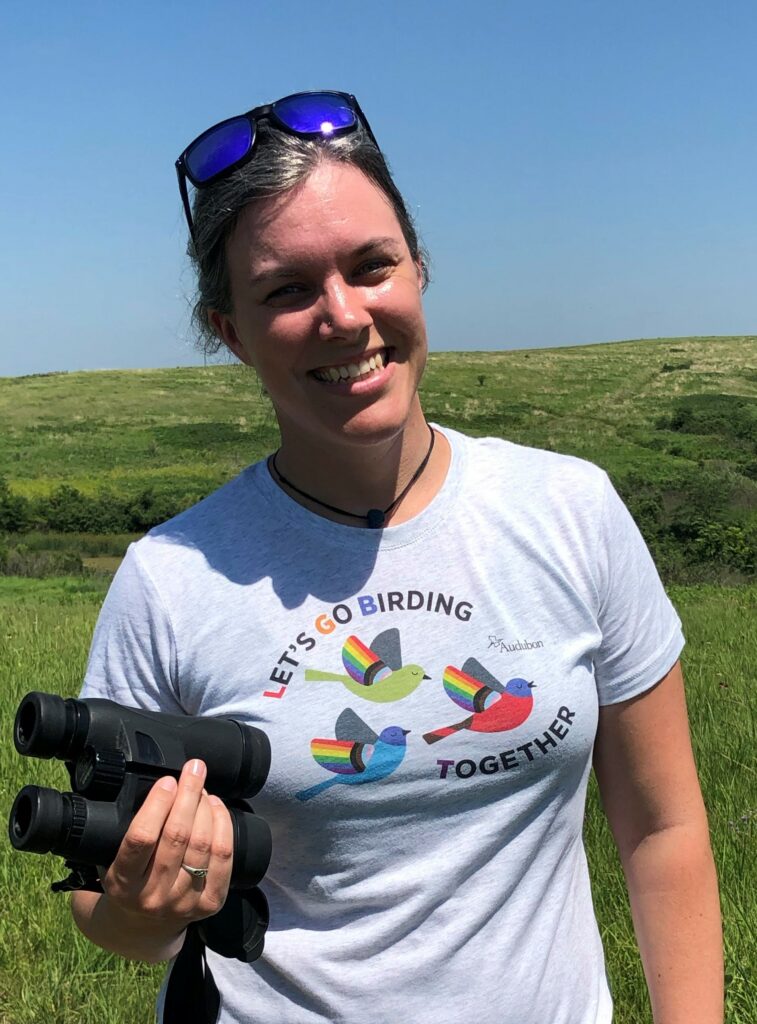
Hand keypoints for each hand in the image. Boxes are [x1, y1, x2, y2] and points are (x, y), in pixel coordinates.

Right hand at [100, 759, 233, 937]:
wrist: (144, 926)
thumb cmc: (129, 879)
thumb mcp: (111, 860)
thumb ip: (128, 829)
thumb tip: (159, 785)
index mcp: (123, 883)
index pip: (141, 838)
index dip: (158, 804)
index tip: (167, 780)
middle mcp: (153, 896)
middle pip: (177, 836)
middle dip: (188, 795)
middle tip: (193, 769)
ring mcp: (183, 903)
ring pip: (202, 844)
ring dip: (205, 807)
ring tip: (202, 788)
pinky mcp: (210, 904)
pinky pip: (224, 857)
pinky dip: (223, 825)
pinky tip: (216, 807)